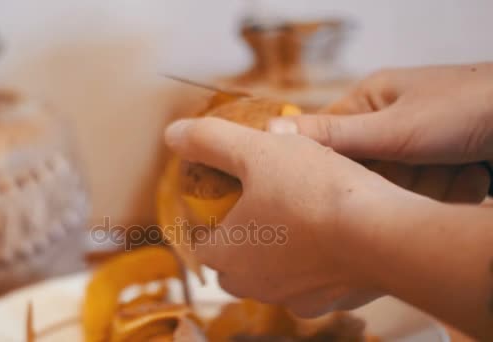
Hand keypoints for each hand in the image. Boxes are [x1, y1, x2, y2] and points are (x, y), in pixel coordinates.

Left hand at [164, 117, 415, 315]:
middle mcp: (254, 286)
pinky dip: (317, 263)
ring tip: (301, 215)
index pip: (201, 243)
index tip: (227, 199)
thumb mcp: (257, 151)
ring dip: (279, 251)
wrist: (384, 235)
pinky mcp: (332, 303)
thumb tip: (173, 134)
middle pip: (235, 264)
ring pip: (274, 275)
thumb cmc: (314, 192)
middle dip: (243, 238)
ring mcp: (294, 299)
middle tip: (263, 205)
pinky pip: (314, 282)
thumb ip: (211, 141)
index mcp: (226, 255)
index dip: (210, 220)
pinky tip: (334, 236)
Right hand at [269, 64, 492, 201]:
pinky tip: (468, 176)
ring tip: (456, 169)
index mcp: (369, 99)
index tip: (341, 192)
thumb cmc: (465, 108)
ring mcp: (417, 143)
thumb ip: (333, 136)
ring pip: (397, 186)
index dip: (335, 169)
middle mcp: (389, 121)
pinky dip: (447, 190)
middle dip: (393, 182)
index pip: (329, 141)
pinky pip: (425, 191)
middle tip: (413, 180)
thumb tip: (270, 132)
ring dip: (428, 187)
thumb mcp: (392, 127)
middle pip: (364, 170)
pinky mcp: (439, 163)